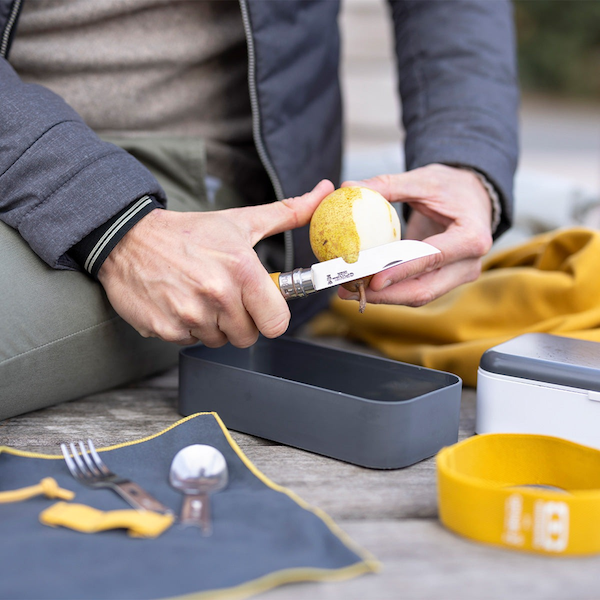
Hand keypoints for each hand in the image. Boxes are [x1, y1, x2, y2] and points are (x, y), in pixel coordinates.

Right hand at [98, 179, 334, 346]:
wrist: (128, 237)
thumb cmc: (190, 232)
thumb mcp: (241, 221)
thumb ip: (288, 213)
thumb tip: (325, 192)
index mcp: (242, 269)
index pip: (277, 322)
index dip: (270, 316)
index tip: (260, 305)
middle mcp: (217, 294)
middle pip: (248, 336)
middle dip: (240, 321)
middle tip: (224, 296)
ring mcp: (189, 314)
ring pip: (219, 341)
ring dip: (213, 325)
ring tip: (198, 295)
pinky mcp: (165, 329)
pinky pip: (191, 342)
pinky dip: (187, 328)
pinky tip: (179, 301)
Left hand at [339, 164, 493, 306]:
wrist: (475, 198)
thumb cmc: (452, 187)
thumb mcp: (423, 180)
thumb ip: (388, 185)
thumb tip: (349, 185)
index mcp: (471, 237)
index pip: (432, 258)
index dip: (402, 271)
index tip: (373, 280)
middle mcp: (468, 264)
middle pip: (423, 290)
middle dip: (384, 295)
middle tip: (349, 290)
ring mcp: (458, 277)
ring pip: (417, 296)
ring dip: (382, 297)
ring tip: (348, 290)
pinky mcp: (444, 281)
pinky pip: (415, 291)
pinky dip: (389, 291)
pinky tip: (362, 286)